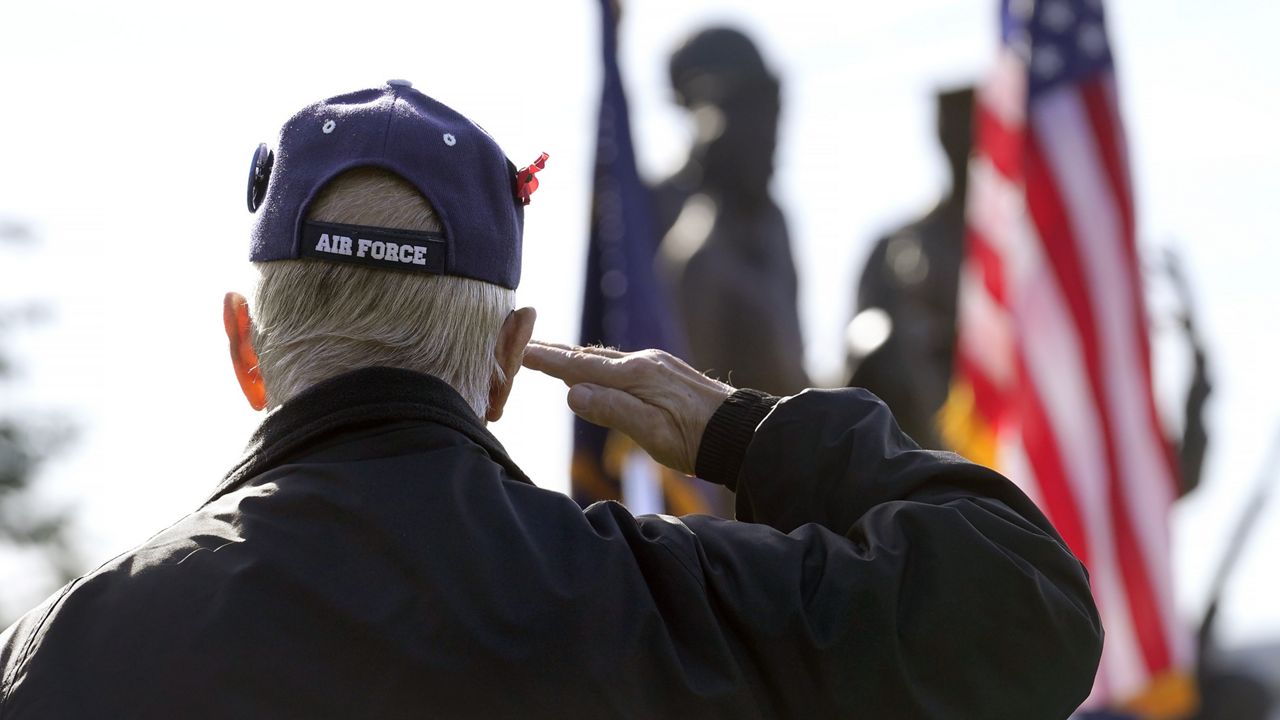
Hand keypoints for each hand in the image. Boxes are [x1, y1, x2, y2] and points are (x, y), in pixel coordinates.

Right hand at [522, 342, 733, 474]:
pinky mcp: (665, 373)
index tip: (519, 349)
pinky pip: (620, 364)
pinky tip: (594, 371)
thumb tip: (571, 393)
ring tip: (549, 355)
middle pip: (588, 355)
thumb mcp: (651, 432)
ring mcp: (655, 364)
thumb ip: (611, 410)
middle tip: (523, 344)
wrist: (741, 433)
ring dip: (575, 358)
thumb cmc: (696, 439)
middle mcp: (643, 362)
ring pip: (604, 359)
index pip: (579, 365)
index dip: (546, 359)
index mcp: (635, 375)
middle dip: (554, 351)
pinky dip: (597, 365)